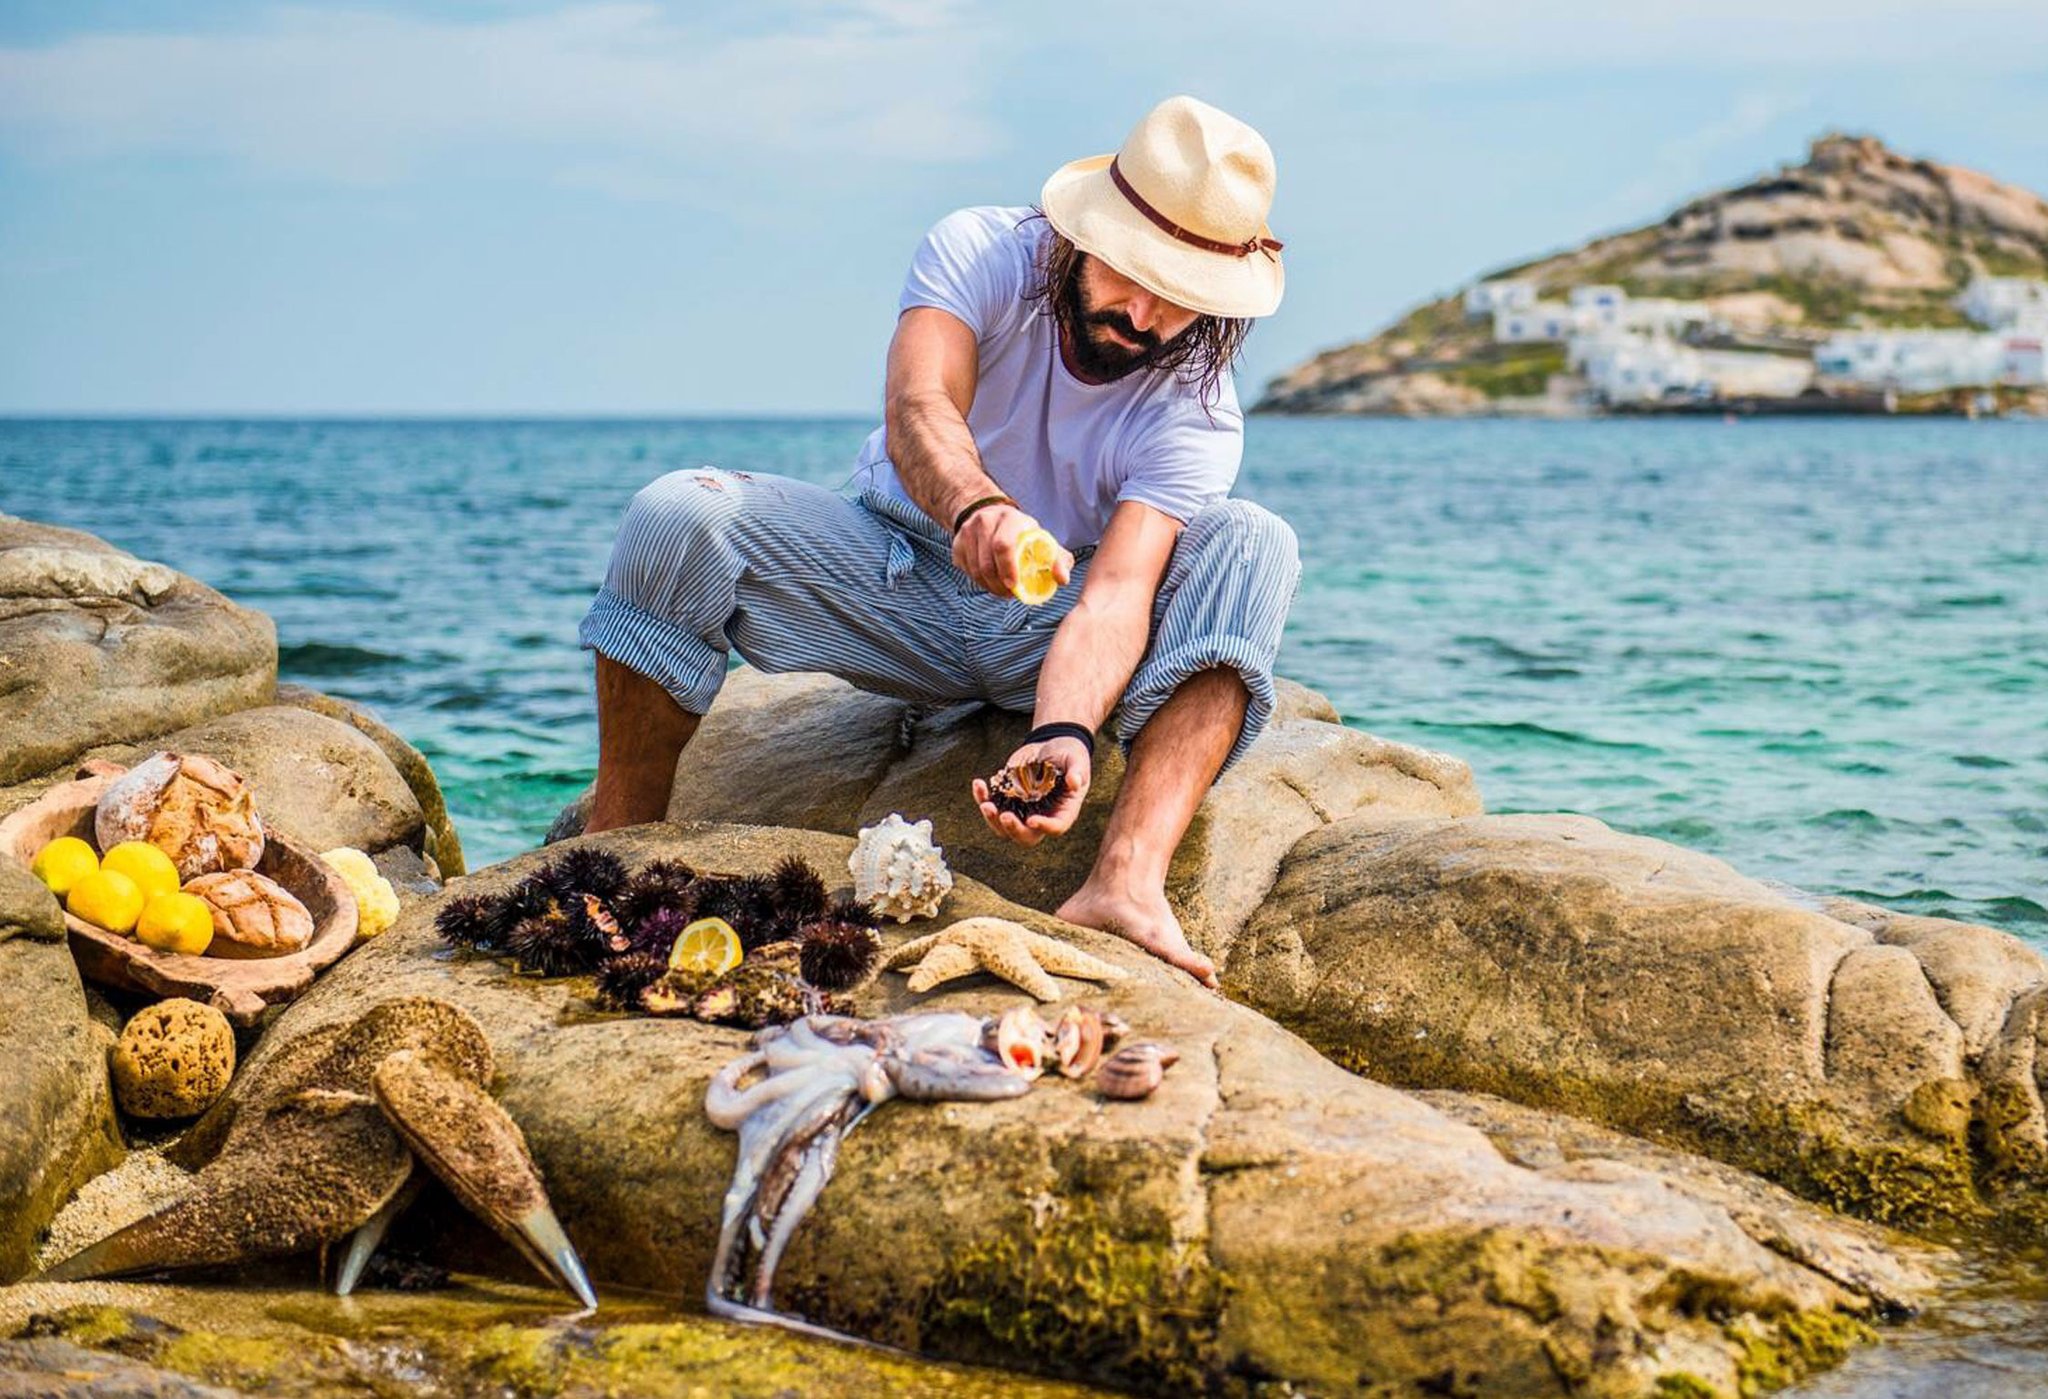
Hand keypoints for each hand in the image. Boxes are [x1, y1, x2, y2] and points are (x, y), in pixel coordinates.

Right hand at [951, 503, 1073, 600]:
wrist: (992, 516)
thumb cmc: (1023, 533)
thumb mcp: (1043, 541)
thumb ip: (1058, 560)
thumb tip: (1062, 579)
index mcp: (1010, 519)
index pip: (1003, 545)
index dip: (1007, 569)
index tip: (1013, 586)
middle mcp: (985, 522)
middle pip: (987, 563)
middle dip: (998, 585)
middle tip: (1009, 593)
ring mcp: (967, 532)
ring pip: (975, 570)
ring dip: (989, 586)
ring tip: (1002, 589)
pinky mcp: (957, 543)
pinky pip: (966, 570)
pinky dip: (979, 581)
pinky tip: (990, 580)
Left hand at [972, 736, 1091, 845]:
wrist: (1051, 746)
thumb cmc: (1069, 755)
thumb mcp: (1077, 760)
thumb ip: (1077, 771)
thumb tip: (1074, 782)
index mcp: (1062, 812)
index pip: (1055, 827)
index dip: (1044, 827)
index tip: (1032, 820)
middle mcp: (1041, 816)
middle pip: (1026, 836)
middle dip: (1013, 829)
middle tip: (1003, 816)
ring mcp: (1021, 810)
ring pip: (1003, 827)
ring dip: (992, 819)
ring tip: (985, 804)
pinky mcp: (1006, 799)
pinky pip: (992, 805)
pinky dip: (982, 797)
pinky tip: (978, 784)